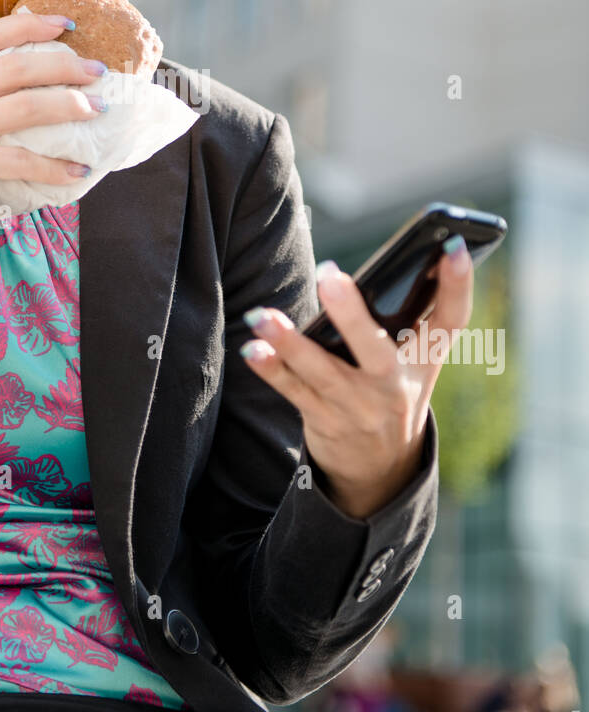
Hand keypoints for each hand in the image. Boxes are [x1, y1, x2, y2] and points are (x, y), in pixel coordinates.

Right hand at [0, 10, 107, 249]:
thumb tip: (30, 63)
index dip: (29, 26)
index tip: (65, 24)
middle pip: (14, 67)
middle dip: (64, 65)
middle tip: (97, 72)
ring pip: (26, 106)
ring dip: (70, 106)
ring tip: (96, 110)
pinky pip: (24, 160)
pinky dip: (56, 166)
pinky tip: (78, 168)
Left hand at [238, 238, 473, 517]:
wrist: (382, 468)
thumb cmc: (392, 389)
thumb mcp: (413, 361)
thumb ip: (402, 317)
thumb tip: (361, 267)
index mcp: (425, 359)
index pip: (451, 319)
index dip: (458, 283)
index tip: (455, 243)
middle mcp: (396, 385)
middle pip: (377, 350)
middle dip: (352, 315)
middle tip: (328, 277)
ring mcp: (360, 407)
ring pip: (323, 372)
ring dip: (291, 344)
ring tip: (263, 317)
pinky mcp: (326, 421)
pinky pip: (294, 392)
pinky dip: (272, 370)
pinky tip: (252, 350)